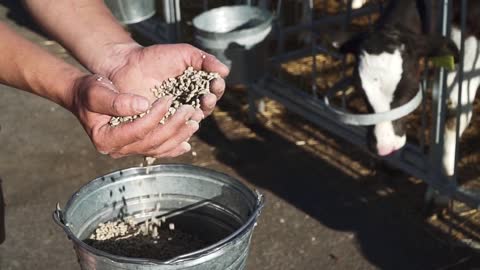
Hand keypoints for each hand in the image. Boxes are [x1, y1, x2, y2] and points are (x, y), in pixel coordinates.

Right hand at [67, 74, 202, 157]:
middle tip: (189, 110)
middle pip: (151, 142)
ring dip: (178, 136)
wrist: (87, 96)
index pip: (137, 131)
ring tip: (193, 122)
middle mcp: (117, 149)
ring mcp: (128, 149)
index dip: (155, 116)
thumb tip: (142, 105)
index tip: (168, 100)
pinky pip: (158, 150)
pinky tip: (186, 142)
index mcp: (106, 139)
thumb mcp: (97, 91)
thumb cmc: (89, 91)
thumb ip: (116, 100)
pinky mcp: (138, 146)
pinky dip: (173, 147)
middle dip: (173, 126)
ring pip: (158, 148)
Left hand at [99, 43, 228, 116]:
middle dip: (208, 103)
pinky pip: (172, 131)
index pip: (213, 92)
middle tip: (207, 97)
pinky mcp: (159, 126)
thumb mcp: (184, 54)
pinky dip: (178, 128)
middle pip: (205, 109)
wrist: (127, 64)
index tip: (216, 83)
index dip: (216, 89)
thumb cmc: (156, 58)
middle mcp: (187, 104)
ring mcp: (173, 116)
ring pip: (190, 122)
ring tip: (194, 108)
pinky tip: (180, 121)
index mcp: (196, 88)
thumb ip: (205, 60)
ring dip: (195, 116)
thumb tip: (225, 71)